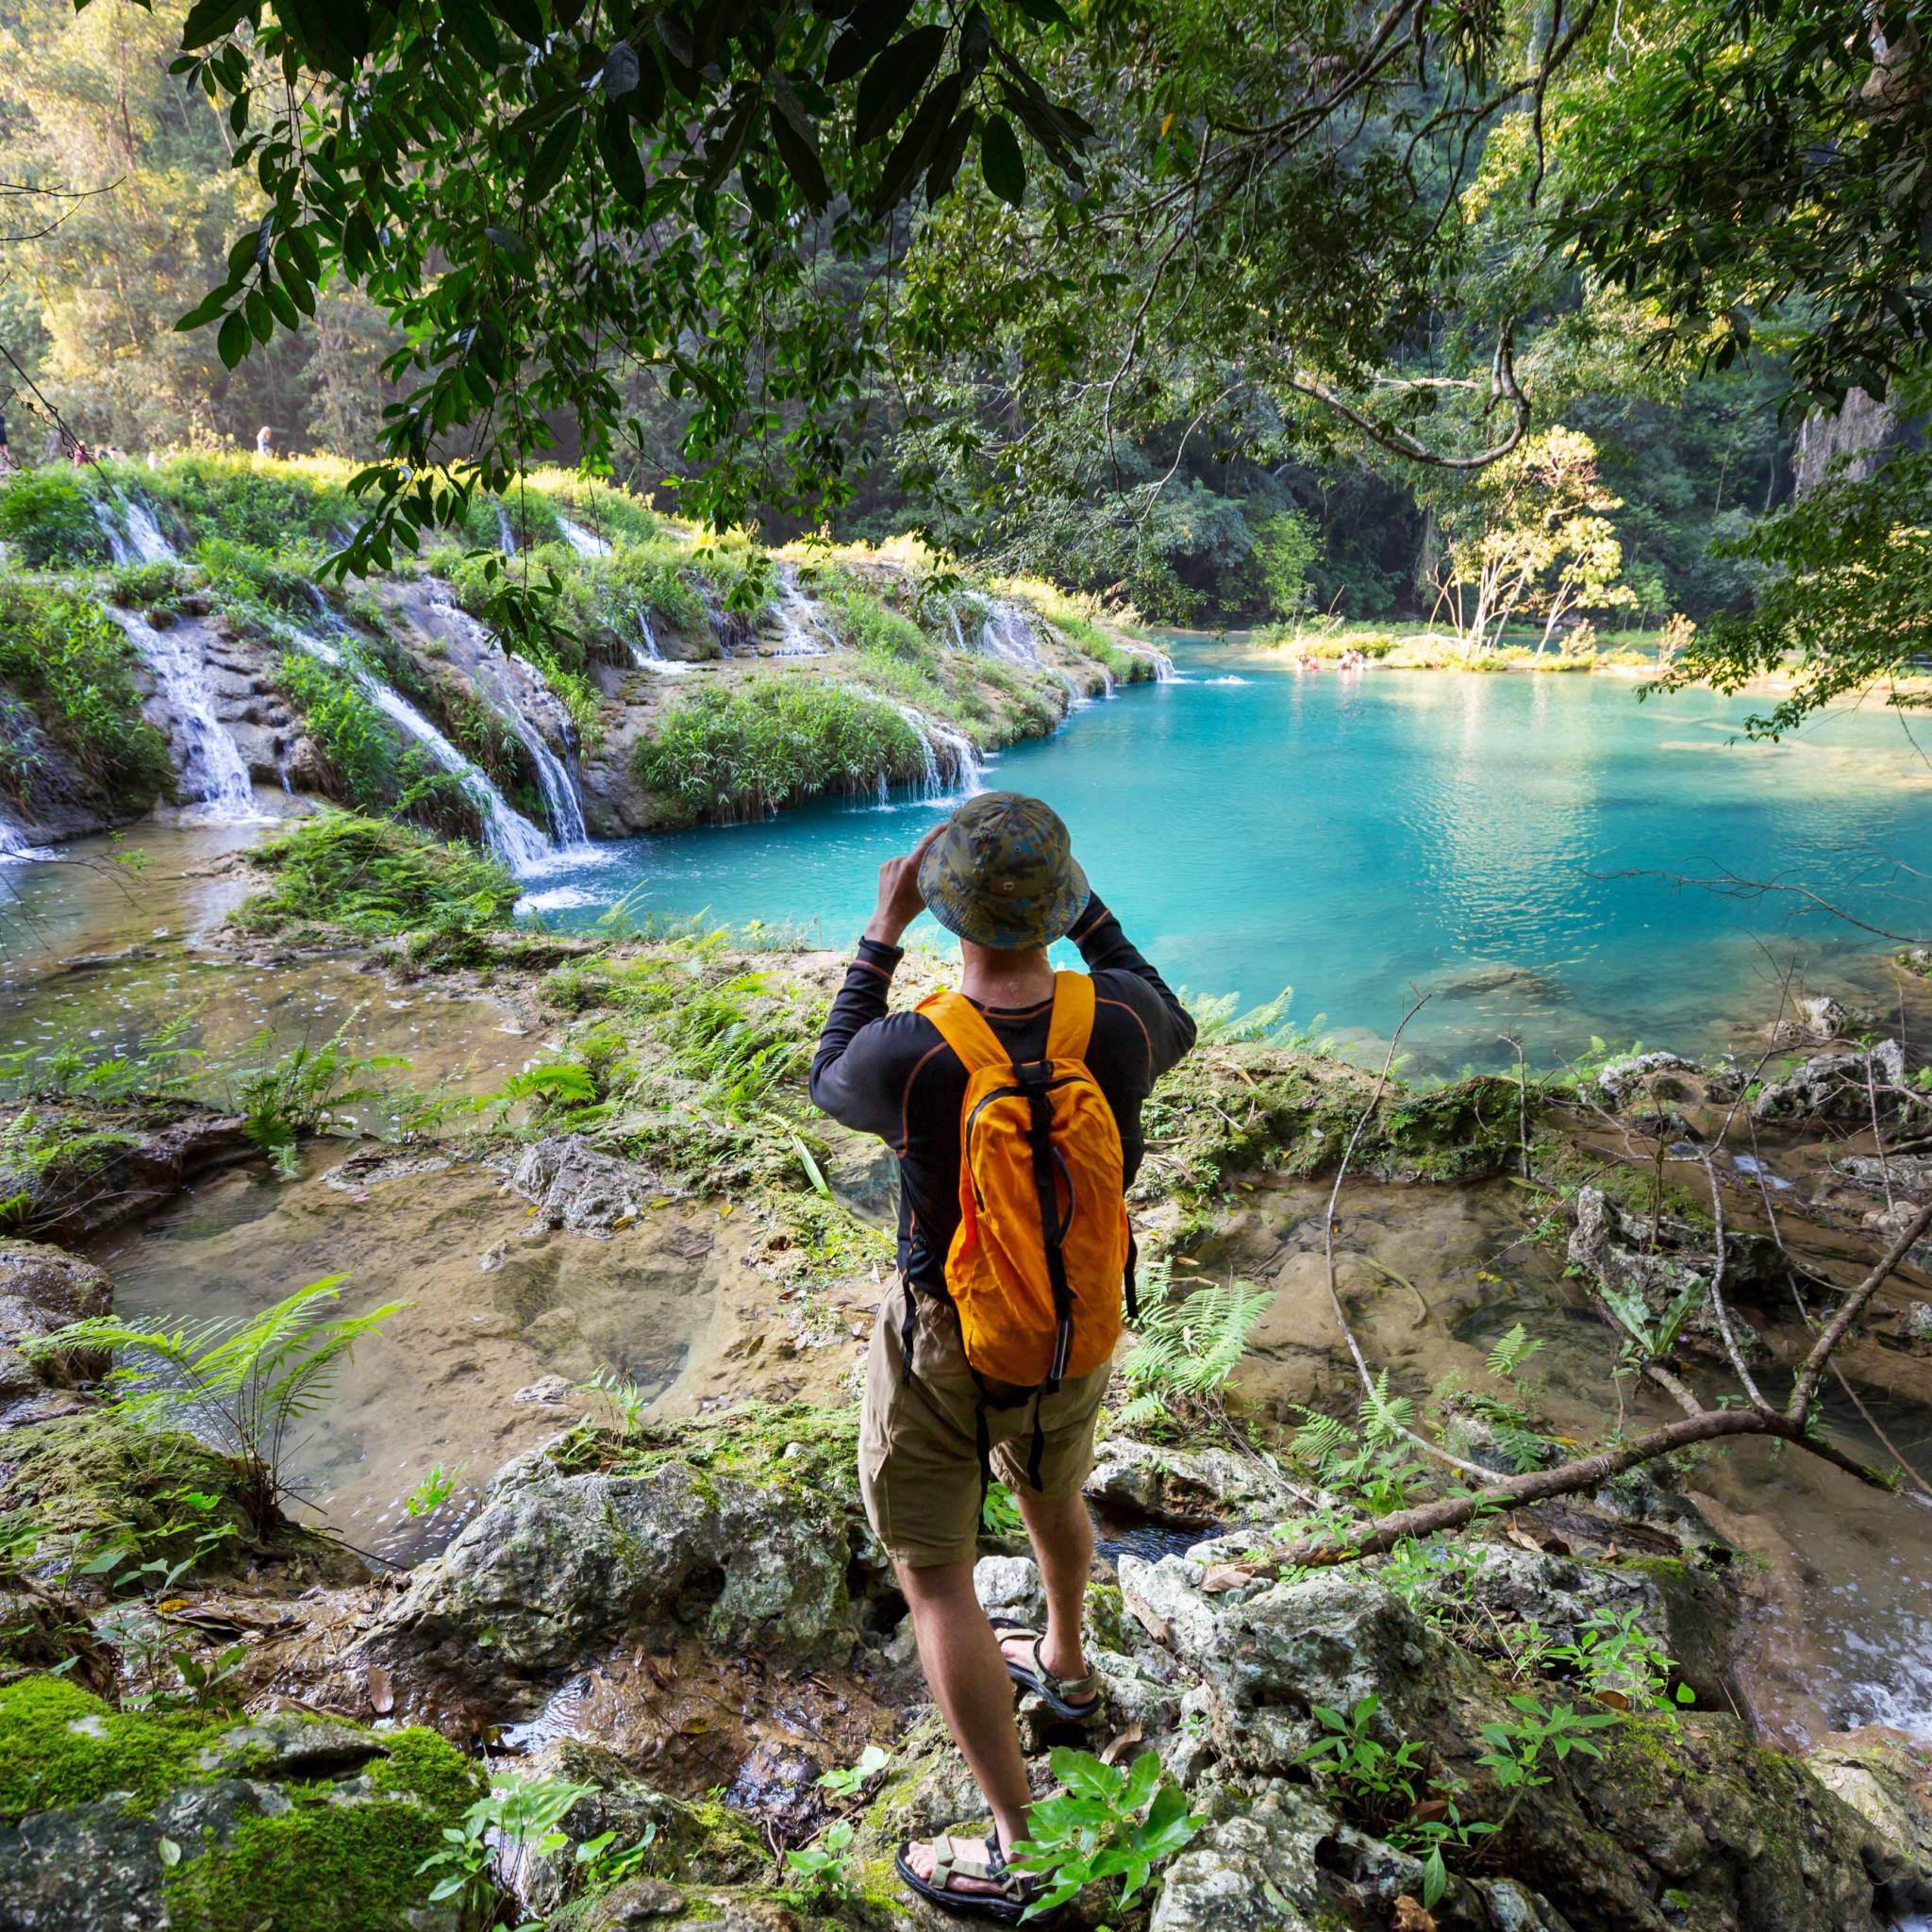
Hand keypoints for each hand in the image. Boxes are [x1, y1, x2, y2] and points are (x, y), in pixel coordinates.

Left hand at [865, 824, 944, 945]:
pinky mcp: (883, 866)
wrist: (889, 916)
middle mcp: (899, 860)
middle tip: (923, 878)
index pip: (926, 843)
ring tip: (909, 885)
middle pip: (917, 856)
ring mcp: (889, 863)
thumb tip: (949, 867)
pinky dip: (902, 870)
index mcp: (910, 865)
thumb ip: (937, 876)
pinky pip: (898, 864)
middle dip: (922, 863)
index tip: (946, 824)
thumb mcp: (928, 891)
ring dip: (911, 868)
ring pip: (907, 861)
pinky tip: (900, 883)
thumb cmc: (911, 907)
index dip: (937, 832)